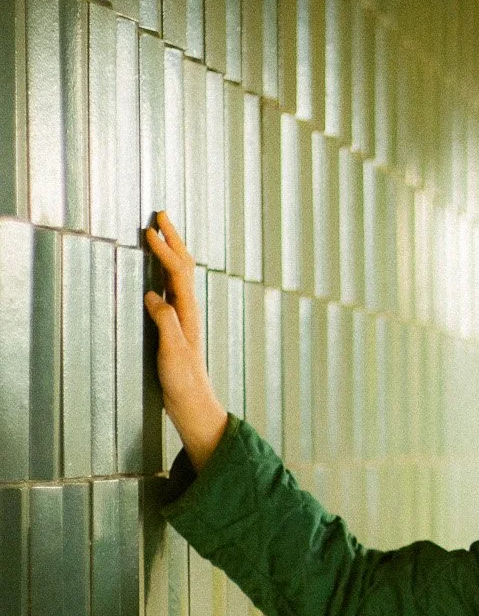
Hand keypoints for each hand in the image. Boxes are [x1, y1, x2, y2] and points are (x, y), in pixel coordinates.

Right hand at [144, 212, 228, 470]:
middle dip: (173, 238)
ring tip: (159, 231)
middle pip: (183, 266)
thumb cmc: (183, 380)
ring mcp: (183, 316)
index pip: (177, 271)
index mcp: (188, 312)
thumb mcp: (172, 352)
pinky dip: (165, 270)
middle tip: (160, 213)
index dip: (164, 249)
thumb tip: (153, 294)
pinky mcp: (176, 325)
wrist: (192, 402)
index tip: (149, 229)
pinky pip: (172, 287)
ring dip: (171, 249)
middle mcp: (188, 309)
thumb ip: (165, 322)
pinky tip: (158, 270)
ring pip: (178, 274)